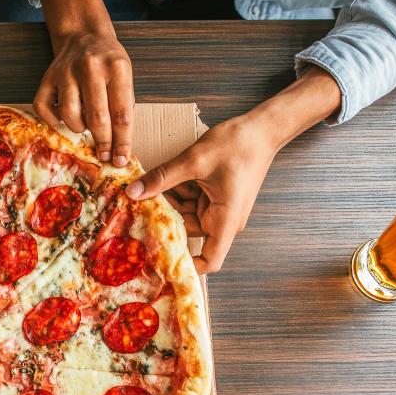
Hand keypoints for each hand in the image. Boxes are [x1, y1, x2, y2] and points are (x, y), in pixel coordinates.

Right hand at [34, 27, 133, 165]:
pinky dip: (53, 120)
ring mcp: (65, 72)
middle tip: (103, 154)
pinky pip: (45, 110)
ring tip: (84, 125)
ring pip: (70, 116)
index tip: (120, 159)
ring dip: (79, 128)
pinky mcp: (47, 77)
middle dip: (102, 142)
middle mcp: (90, 67)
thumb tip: (119, 147)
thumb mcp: (125, 77)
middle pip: (97, 118)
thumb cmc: (108, 62)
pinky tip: (63, 116)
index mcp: (117, 67)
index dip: (122, 142)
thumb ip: (123, 107)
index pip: (122, 114)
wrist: (84, 35)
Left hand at [125, 115, 275, 273]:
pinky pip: (190, 201)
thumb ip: (163, 178)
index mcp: (225, 220)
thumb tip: (133, 193)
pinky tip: (162, 180)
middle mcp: (223, 219)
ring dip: (168, 202)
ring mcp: (218, 207)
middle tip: (138, 207)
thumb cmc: (239, 145)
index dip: (188, 266)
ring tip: (148, 187)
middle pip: (187, 232)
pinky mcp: (214, 196)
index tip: (160, 260)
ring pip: (185, 214)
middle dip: (165, 220)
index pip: (210, 260)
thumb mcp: (195, 160)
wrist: (262, 128)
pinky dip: (177, 192)